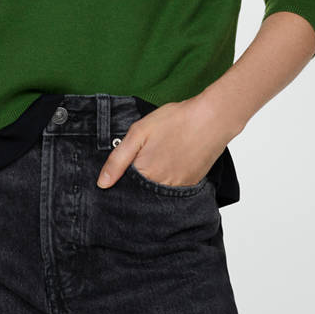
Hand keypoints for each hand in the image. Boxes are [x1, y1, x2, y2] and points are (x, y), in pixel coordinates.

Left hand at [96, 97, 232, 188]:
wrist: (212, 118)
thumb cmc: (175, 121)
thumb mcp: (139, 132)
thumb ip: (118, 160)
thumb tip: (102, 184)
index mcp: (145, 174)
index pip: (124, 189)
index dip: (120, 181)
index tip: (121, 172)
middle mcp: (161, 188)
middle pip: (141, 195)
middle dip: (136, 185)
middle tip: (144, 159)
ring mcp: (179, 189)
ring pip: (157, 193)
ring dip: (152, 183)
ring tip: (158, 159)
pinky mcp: (192, 185)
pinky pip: (174, 191)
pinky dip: (168, 181)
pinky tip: (170, 163)